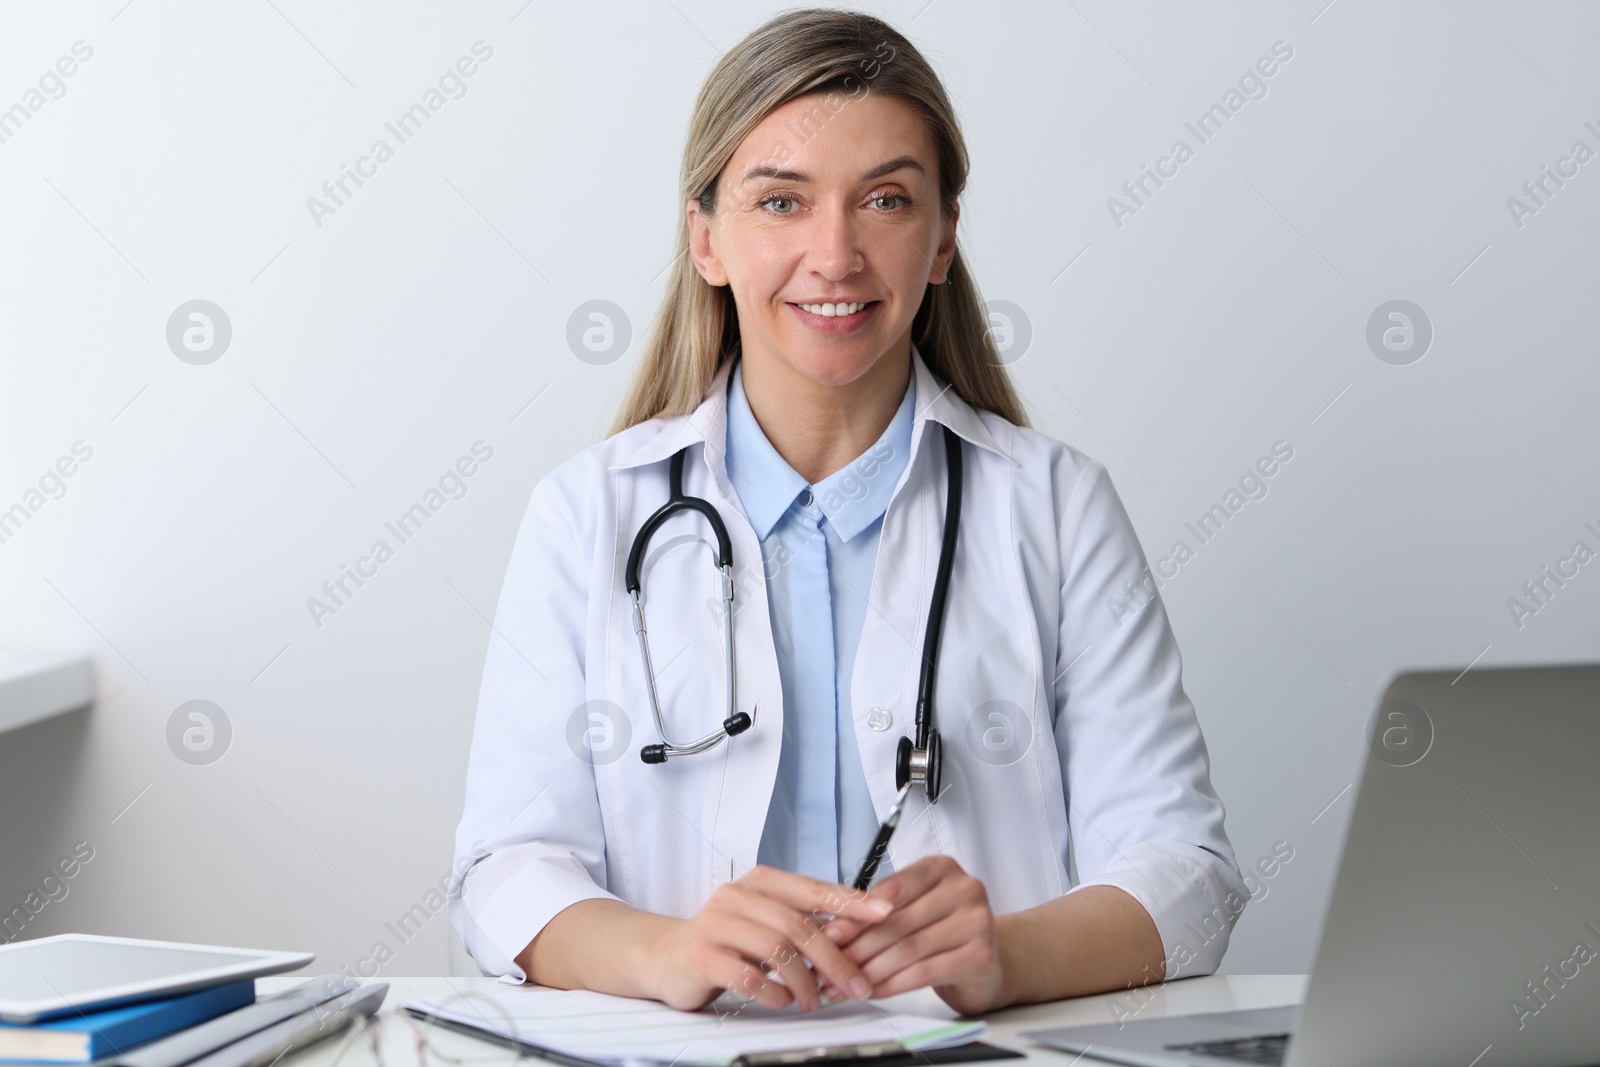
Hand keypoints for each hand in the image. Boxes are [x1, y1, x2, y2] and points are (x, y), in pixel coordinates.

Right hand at [644, 864, 896, 1012]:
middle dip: (835, 959)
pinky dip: (774, 993)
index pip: (813, 888)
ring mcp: (717, 924)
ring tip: (815, 1000)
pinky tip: (783, 1001)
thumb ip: (801, 920)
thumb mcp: (764, 920)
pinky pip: (749, 977)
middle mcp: (737, 896)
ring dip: (805, 981)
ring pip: (777, 950)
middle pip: (799, 924)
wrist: (667, 955)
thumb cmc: (727, 939)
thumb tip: (856, 933)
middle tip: (857, 985)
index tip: (884, 913)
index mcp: (760, 882)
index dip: (851, 901)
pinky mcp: (702, 956)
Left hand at [817, 855, 1005, 1014]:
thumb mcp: (912, 909)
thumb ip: (880, 912)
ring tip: (847, 983)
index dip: (856, 915)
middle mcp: (964, 889)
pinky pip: (924, 972)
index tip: (829, 935)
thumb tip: (833, 929)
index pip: (892, 889)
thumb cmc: (939, 932)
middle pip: (898, 921)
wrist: (983, 964)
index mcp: (942, 868)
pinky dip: (893, 985)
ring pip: (908, 949)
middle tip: (830, 966)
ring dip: (871, 970)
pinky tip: (874, 992)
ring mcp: (978, 921)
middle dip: (858, 947)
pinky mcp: (981, 956)